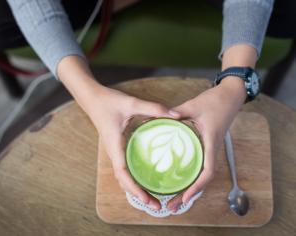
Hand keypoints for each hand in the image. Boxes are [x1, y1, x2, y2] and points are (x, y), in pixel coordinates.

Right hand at [85, 86, 180, 209]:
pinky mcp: (117, 148)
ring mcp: (115, 152)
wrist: (92, 98)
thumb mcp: (132, 103)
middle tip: (157, 206)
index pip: (123, 173)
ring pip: (123, 177)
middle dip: (138, 195)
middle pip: (124, 181)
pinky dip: (133, 180)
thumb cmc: (108, 102)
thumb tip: (177, 116)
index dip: (134, 188)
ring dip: (136, 190)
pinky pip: (124, 169)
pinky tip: (144, 181)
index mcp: (115, 146)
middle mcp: (114, 152)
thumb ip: (153, 108)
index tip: (147, 200)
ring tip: (152, 199)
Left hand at [166, 77, 246, 211]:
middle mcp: (213, 149)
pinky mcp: (208, 146)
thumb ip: (177, 112)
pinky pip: (201, 166)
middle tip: (172, 207)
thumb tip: (159, 118)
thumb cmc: (215, 101)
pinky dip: (192, 177)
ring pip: (202, 175)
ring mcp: (211, 149)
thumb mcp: (193, 105)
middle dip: (188, 195)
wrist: (230, 96)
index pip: (207, 170)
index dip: (197, 186)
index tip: (185, 198)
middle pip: (203, 179)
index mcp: (211, 142)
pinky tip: (180, 180)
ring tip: (174, 200)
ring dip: (190, 189)